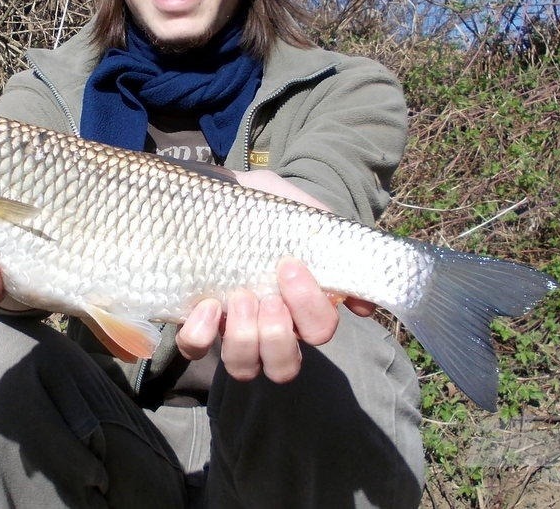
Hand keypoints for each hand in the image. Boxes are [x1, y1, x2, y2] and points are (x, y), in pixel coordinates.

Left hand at [175, 170, 376, 383]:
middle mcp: (268, 327)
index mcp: (299, 307)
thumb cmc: (268, 212)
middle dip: (278, 334)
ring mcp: (231, 330)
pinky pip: (195, 349)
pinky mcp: (196, 324)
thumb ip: (335, 251)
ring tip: (238, 297)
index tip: (290, 266)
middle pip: (284, 367)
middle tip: (268, 296)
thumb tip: (364, 305)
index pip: (319, 332)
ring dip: (243, 337)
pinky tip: (206, 304)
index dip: (309, 308)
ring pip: (243, 368)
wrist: (222, 192)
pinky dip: (200, 334)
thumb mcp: (305, 219)